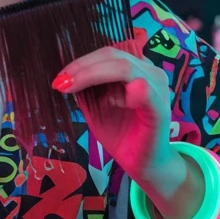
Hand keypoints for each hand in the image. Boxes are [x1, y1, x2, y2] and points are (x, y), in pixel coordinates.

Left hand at [52, 44, 191, 208]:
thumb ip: (87, 89)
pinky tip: (110, 101)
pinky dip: (124, 92)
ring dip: (93, 76)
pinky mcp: (159, 108)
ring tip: (73, 90)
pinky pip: (144, 91)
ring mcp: (157, 88)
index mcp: (135, 69)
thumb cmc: (121, 134)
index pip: (107, 54)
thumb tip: (66, 75)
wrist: (142, 163)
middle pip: (113, 56)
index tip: (60, 78)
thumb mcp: (96, 107)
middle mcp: (150, 72)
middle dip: (82, 67)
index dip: (81, 62)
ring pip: (124, 67)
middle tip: (61, 82)